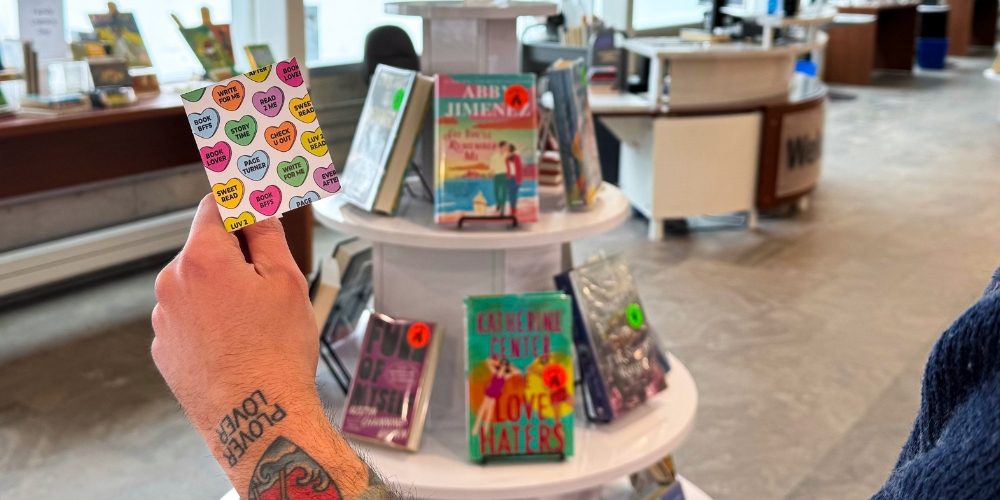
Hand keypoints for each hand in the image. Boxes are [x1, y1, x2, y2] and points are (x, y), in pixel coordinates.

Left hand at [151, 196, 392, 498]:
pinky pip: (188, 320)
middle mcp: (171, 285)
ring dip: (221, 293)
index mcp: (201, 260)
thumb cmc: (276, 354)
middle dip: (234, 258)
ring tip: (255, 326)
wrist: (260, 419)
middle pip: (204, 250)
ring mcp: (162, 320)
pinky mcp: (163, 350)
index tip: (253, 201)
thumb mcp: (286, 281)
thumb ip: (267, 234)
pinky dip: (209, 323)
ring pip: (196, 288)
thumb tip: (258, 206)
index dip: (239, 202)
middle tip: (270, 285)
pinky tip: (237, 345)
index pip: (214, 207)